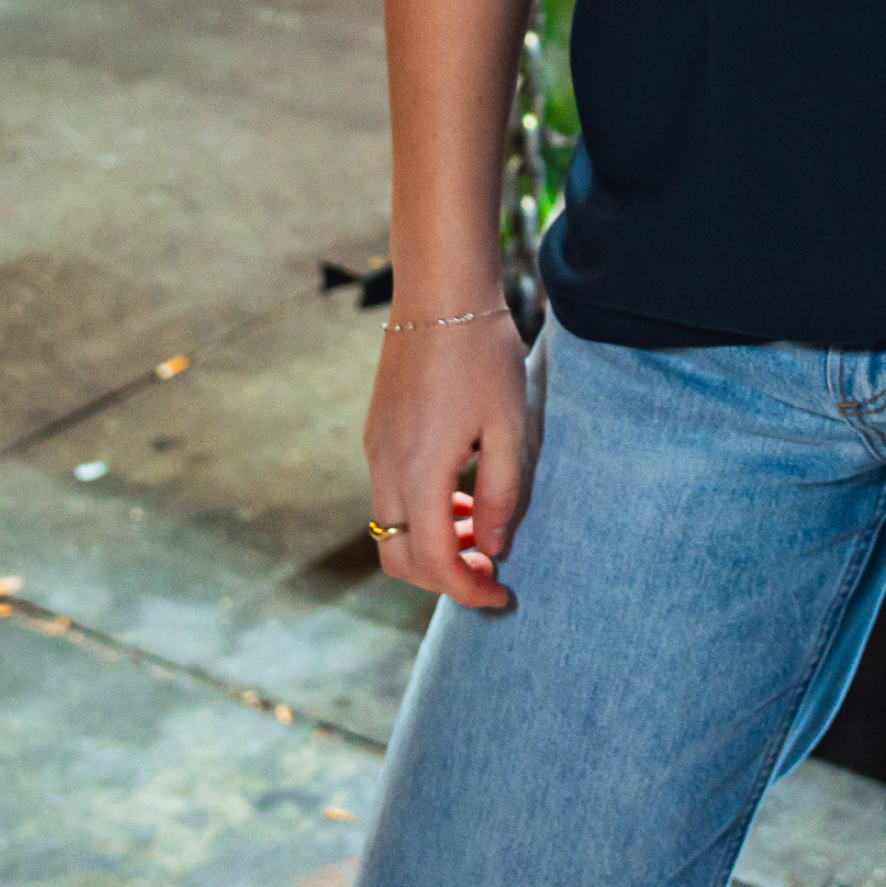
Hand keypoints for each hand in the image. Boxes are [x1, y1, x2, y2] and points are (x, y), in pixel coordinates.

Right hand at [363, 307, 530, 609]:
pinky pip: (390, 495)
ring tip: (481, 526)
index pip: (433, 562)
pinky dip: (420, 513)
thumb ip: (502, 494)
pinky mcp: (377, 433)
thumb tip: (492, 550)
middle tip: (491, 569)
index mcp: (419, 472)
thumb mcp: (510, 426)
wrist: (440, 291)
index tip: (502, 595)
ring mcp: (375, 450)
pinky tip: (460, 490)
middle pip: (400, 557)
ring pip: (391, 529)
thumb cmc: (482, 353)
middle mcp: (386, 468)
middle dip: (444, 576)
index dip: (467, 590)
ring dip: (432, 544)